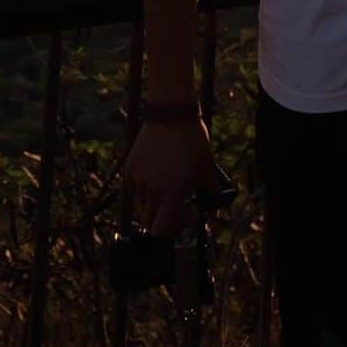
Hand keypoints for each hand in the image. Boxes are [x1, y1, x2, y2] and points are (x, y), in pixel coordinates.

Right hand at [123, 117, 216, 237]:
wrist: (170, 113)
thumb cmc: (192, 139)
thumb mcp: (206, 164)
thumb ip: (210, 188)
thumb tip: (216, 203)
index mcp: (173, 192)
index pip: (163, 229)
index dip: (168, 233)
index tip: (176, 227)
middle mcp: (153, 190)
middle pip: (151, 220)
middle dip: (161, 218)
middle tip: (172, 206)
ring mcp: (139, 180)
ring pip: (143, 203)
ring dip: (153, 200)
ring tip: (167, 180)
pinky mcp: (129, 170)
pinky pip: (134, 188)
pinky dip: (143, 186)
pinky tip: (155, 170)